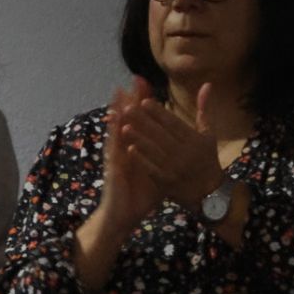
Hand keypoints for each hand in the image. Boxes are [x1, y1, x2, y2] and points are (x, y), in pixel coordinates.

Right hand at [73, 78, 165, 291]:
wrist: (124, 216)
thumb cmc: (141, 197)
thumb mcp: (158, 173)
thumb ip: (167, 156)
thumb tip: (179, 145)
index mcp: (138, 148)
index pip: (141, 121)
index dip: (145, 103)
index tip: (148, 84)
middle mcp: (125, 149)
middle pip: (128, 119)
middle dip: (133, 99)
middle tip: (136, 78)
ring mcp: (117, 157)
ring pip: (118, 129)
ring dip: (118, 110)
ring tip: (121, 91)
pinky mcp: (113, 167)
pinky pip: (114, 147)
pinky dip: (115, 133)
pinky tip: (115, 120)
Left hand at [117, 82, 224, 209]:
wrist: (210, 192)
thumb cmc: (207, 158)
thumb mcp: (208, 133)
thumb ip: (204, 109)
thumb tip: (206, 84)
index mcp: (195, 140)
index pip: (174, 124)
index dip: (159, 113)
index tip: (144, 101)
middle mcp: (186, 153)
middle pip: (162, 135)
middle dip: (144, 122)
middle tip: (127, 108)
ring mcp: (175, 168)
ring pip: (154, 151)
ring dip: (139, 138)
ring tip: (124, 126)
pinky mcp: (166, 181)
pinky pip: (151, 168)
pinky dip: (141, 159)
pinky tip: (129, 149)